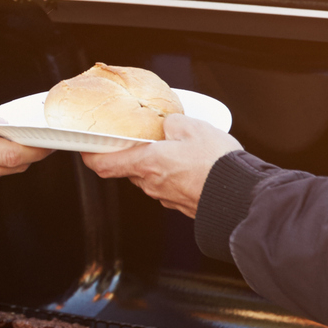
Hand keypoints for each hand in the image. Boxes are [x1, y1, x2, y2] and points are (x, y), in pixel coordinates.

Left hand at [81, 114, 242, 217]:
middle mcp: (151, 184)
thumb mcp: (192, 127)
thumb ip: (170, 123)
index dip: (91, 156)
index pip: (104, 165)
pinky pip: (169, 187)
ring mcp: (166, 197)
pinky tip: (192, 165)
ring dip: (157, 165)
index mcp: (146, 164)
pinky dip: (174, 175)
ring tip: (177, 149)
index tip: (87, 148)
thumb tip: (165, 124)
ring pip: (151, 178)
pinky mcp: (181, 205)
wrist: (240, 194)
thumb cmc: (216, 162)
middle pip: (130, 169)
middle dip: (135, 154)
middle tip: (145, 138)